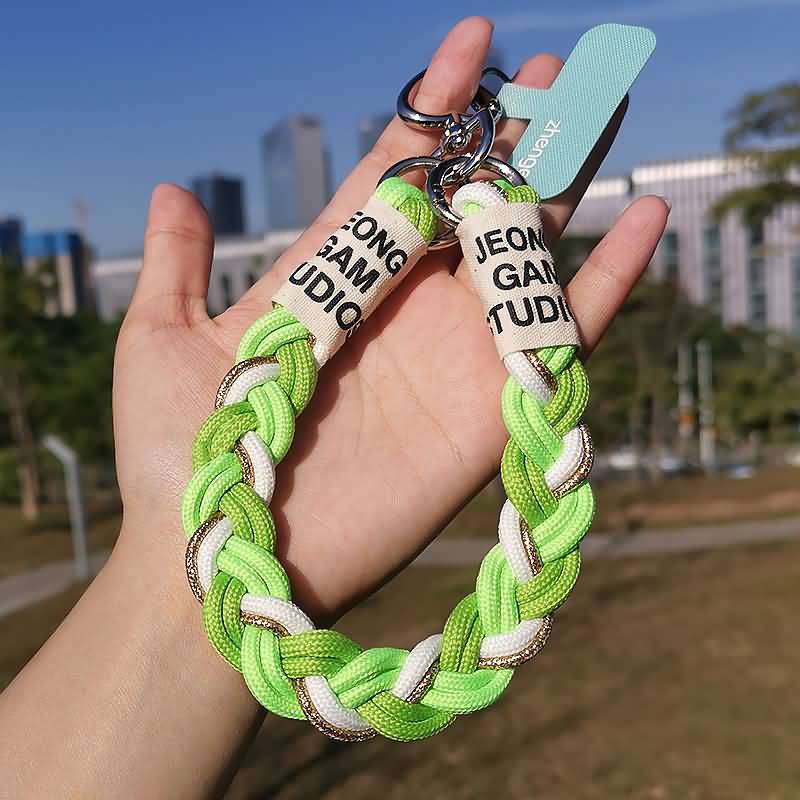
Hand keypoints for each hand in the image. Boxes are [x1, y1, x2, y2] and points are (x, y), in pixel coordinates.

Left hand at [114, 17, 667, 622]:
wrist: (228, 564)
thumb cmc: (180, 461)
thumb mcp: (162, 342)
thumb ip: (178, 265)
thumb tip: (174, 192)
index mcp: (335, 278)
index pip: (398, 171)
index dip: (436, 107)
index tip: (469, 43)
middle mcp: (402, 308)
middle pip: (473, 198)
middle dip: (512, 131)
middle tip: (550, 66)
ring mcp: (452, 355)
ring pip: (526, 249)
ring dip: (564, 178)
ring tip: (598, 104)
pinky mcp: (493, 410)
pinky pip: (564, 333)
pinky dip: (611, 280)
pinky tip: (647, 218)